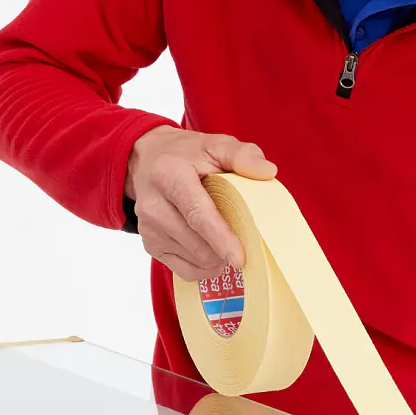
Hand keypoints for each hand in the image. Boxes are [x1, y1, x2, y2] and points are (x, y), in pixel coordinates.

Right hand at [124, 125, 276, 280]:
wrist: (147, 162)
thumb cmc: (186, 155)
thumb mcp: (215, 144)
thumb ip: (243, 155)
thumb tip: (268, 172)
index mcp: (169, 175)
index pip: (197, 214)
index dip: (220, 238)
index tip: (240, 258)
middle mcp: (153, 204)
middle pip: (197, 244)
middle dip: (225, 251)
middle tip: (245, 243)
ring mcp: (148, 228)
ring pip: (194, 260)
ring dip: (216, 258)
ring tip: (226, 242)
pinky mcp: (149, 244)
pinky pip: (184, 270)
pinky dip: (204, 267)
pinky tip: (213, 252)